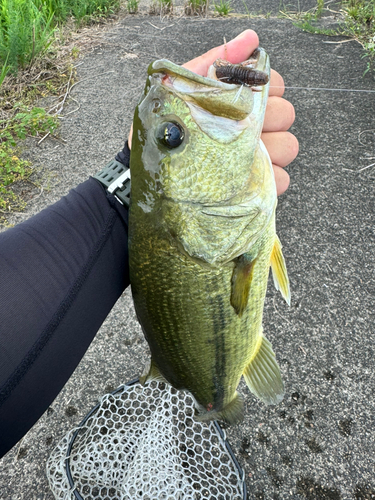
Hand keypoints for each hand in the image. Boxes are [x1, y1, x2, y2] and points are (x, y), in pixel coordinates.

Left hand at [128, 30, 297, 194]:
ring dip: (269, 151)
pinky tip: (245, 179)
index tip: (243, 97)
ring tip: (239, 157)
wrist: (156, 166)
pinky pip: (282, 178)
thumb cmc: (169, 125)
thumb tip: (251, 38)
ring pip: (288, 146)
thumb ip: (216, 62)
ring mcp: (260, 156)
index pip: (273, 84)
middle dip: (267, 119)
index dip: (263, 87)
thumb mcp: (184, 88)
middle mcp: (256, 126)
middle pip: (286, 114)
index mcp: (241, 100)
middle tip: (237, 129)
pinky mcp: (257, 184)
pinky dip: (269, 178)